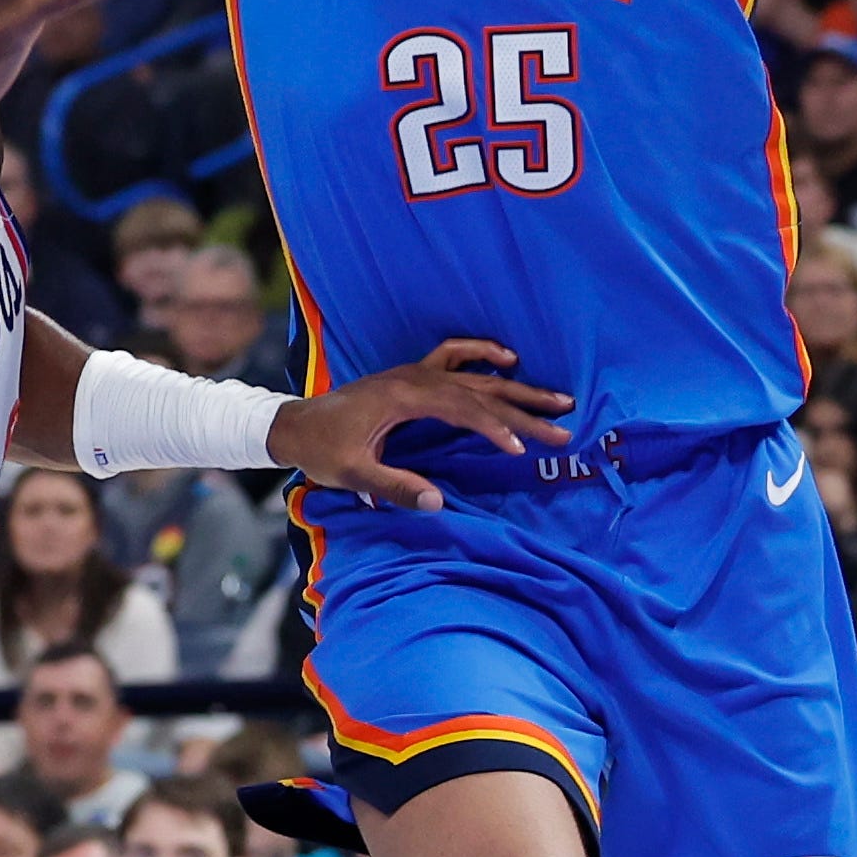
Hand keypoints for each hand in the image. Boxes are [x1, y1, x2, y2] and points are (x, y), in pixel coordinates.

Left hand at [264, 336, 571, 511]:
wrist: (294, 425)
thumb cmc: (322, 450)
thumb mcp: (352, 473)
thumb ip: (393, 487)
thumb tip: (437, 503)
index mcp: (404, 397)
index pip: (463, 409)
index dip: (495, 428)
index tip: (521, 448)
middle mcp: (414, 378)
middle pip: (481, 390)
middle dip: (524, 408)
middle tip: (562, 425)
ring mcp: (414, 373)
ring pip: (476, 375)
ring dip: (517, 385)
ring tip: (556, 394)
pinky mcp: (411, 376)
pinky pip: (454, 356)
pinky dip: (481, 353)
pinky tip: (507, 358)